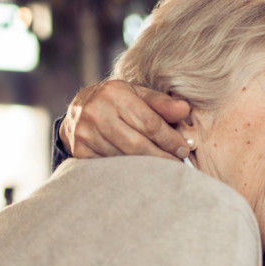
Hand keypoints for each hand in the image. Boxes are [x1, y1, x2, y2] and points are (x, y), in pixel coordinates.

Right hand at [59, 80, 191, 159]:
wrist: (79, 110)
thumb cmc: (117, 102)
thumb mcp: (138, 95)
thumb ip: (161, 103)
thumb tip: (185, 110)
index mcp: (114, 93)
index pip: (149, 122)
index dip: (169, 139)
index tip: (183, 149)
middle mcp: (96, 112)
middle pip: (137, 144)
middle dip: (161, 157)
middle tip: (177, 163)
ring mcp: (85, 133)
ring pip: (124, 159)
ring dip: (147, 167)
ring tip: (162, 168)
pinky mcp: (80, 151)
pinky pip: (110, 168)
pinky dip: (128, 171)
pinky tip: (141, 171)